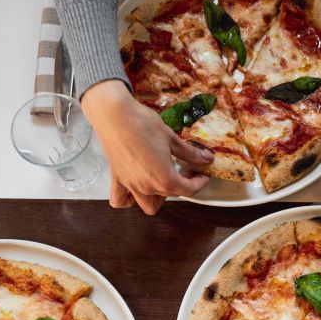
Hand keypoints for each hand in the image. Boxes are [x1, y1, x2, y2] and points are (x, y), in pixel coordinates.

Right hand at [81, 80, 213, 214]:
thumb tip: (206, 158)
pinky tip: (135, 189)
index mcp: (164, 179)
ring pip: (148, 204)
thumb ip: (190, 153)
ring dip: (158, 198)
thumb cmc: (143, 124)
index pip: (188, 190)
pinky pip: (121, 200)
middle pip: (170, 194)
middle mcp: (147, 187)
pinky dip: (129, 200)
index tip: (203, 176)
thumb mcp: (172, 138)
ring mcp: (130, 185)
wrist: (114, 114)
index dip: (199, 183)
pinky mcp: (117, 179)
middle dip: (181, 185)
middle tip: (185, 171)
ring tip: (163, 181)